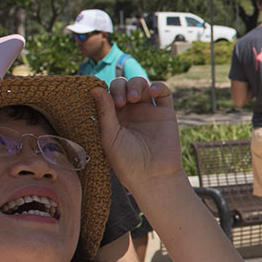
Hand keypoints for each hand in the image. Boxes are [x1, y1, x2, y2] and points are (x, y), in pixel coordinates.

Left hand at [92, 76, 181, 194]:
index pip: (108, 94)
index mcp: (114, 118)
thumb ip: (105, 112)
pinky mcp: (165, 113)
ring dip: (136, 85)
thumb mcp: (109, 136)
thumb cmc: (127, 162)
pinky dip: (158, 86)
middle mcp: (131, 112)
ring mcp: (148, 111)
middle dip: (121, 88)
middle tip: (120, 102)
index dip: (107, 91)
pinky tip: (151, 92)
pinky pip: (164, 92)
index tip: (106, 100)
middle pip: (124, 86)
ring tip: (133, 98)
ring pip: (142, 85)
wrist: (152, 176)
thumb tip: (95, 88)